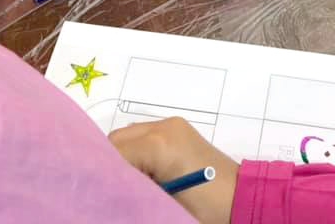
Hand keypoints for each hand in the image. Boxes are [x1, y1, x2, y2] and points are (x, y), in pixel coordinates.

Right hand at [110, 117, 237, 223]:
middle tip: (109, 194)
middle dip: (109, 166)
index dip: (99, 177)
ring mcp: (171, 125)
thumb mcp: (160, 206)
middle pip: (115, 142)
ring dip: (121, 159)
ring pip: (127, 138)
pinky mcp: (177, 130)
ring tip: (125, 187)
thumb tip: (104, 193)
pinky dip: (135, 154)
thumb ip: (129, 191)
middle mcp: (163, 127)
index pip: (110, 155)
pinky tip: (139, 176)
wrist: (242, 198)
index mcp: (158, 145)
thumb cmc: (204, 210)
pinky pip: (143, 137)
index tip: (92, 196)